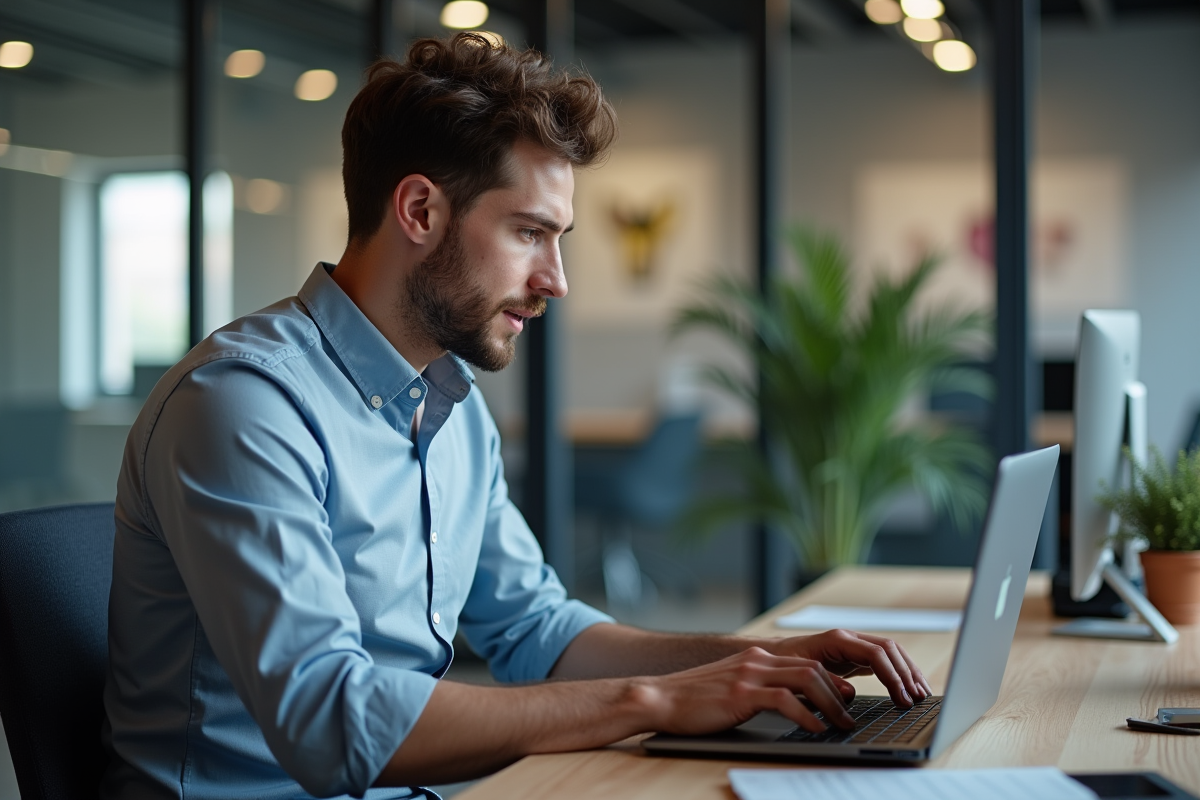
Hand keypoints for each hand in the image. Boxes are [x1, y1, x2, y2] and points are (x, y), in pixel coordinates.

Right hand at [636, 646, 858, 735]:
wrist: (659, 697)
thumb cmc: (693, 701)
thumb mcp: (732, 689)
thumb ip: (760, 690)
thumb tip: (792, 706)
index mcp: (756, 658)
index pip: (805, 662)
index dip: (831, 680)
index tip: (846, 699)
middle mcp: (756, 660)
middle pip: (812, 668)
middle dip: (837, 692)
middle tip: (850, 715)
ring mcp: (748, 674)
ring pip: (805, 679)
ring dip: (830, 704)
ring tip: (841, 725)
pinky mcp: (740, 693)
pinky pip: (784, 699)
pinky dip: (806, 714)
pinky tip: (815, 729)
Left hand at [763, 629, 932, 707]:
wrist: (772, 655)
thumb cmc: (782, 664)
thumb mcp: (799, 673)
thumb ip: (823, 681)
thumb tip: (849, 695)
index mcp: (837, 639)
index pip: (875, 653)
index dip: (892, 675)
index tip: (902, 697)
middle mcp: (849, 638)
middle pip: (889, 649)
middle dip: (906, 673)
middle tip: (919, 698)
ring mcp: (854, 646)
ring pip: (891, 653)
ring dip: (908, 672)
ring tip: (922, 694)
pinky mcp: (855, 656)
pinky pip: (884, 661)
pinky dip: (899, 673)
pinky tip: (908, 688)